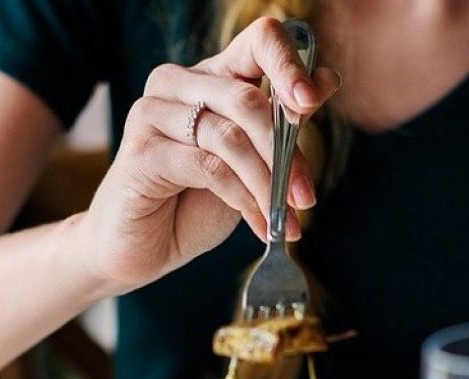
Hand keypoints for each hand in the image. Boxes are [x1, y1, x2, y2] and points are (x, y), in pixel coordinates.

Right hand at [78, 18, 340, 297]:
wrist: (141, 247)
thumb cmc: (195, 202)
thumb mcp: (251, 162)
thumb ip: (281, 125)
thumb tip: (327, 81)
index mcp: (212, 76)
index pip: (259, 41)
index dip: (290, 66)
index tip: (311, 103)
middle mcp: (178, 83)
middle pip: (247, 99)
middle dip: (286, 153)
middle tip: (306, 198)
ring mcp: (154, 113)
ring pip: (230, 138)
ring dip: (267, 184)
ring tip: (285, 219)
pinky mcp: (142, 152)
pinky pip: (208, 168)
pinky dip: (242, 200)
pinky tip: (259, 225)